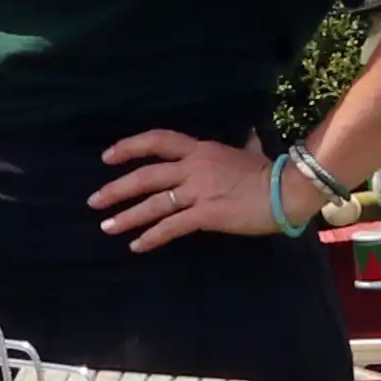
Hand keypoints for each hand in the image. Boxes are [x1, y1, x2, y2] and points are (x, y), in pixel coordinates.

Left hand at [97, 128, 291, 251]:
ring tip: (106, 226)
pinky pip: (171, 227)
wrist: (286, 191)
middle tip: (94, 201)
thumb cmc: (270, 173)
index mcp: (200, 150)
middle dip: (116, 189)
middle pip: (146, 176)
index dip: (130, 147)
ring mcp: (198, 191)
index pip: (158, 141)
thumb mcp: (250, 152)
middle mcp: (194, 167)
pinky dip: (152, 237)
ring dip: (127, 216)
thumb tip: (250, 134)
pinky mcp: (206, 215)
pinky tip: (137, 246)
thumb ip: (245, 144)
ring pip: (153, 204)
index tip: (107, 156)